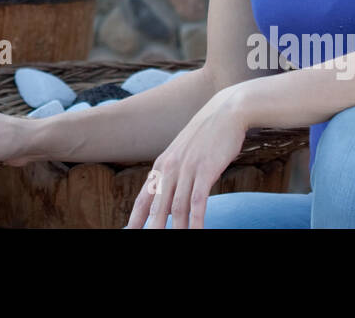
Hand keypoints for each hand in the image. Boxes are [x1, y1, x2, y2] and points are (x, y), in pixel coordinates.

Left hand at [125, 90, 247, 228]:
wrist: (226, 111)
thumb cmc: (206, 135)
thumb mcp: (183, 153)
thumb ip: (174, 173)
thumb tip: (169, 196)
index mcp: (162, 165)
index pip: (144, 197)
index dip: (135, 218)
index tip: (128, 232)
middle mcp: (170, 167)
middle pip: (157, 206)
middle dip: (152, 228)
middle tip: (147, 241)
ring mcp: (187, 168)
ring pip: (177, 207)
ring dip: (176, 229)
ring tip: (175, 243)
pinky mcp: (206, 169)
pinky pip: (198, 200)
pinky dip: (196, 220)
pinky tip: (196, 232)